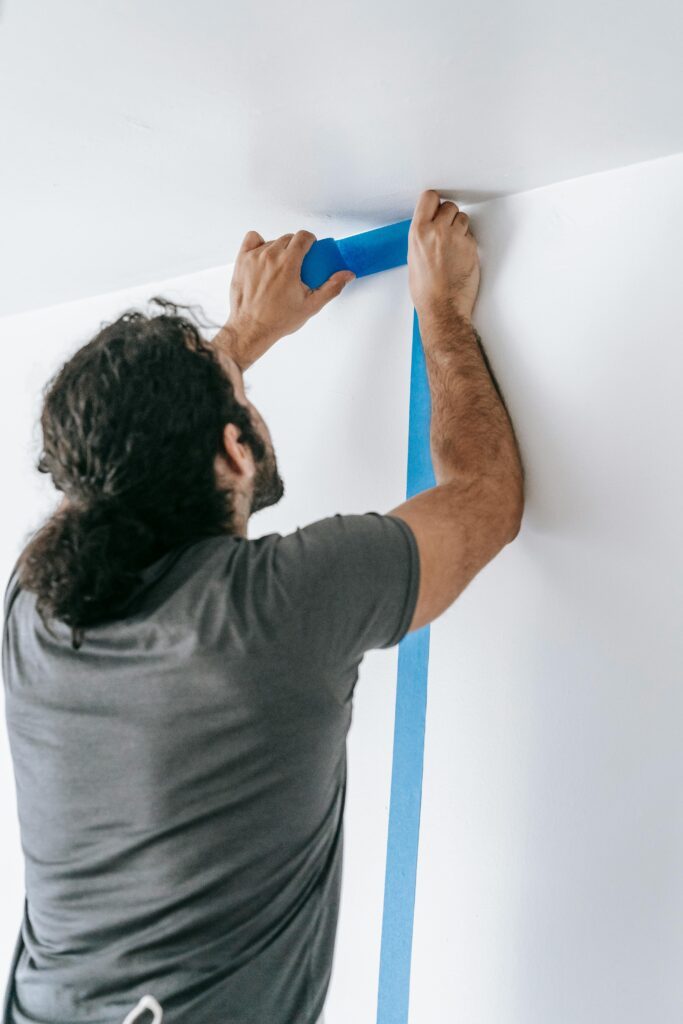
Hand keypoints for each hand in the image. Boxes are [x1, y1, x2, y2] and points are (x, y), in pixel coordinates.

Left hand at [217, 229, 354, 369]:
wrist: (251, 328)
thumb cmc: (277, 320)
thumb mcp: (311, 305)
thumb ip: (331, 287)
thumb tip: (346, 275)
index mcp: (288, 263)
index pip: (303, 236)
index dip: (310, 241)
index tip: (311, 250)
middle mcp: (270, 256)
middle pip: (288, 238)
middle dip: (296, 248)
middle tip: (297, 265)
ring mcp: (254, 256)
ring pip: (272, 241)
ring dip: (279, 249)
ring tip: (280, 268)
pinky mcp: (242, 260)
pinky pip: (252, 239)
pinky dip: (259, 244)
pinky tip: (263, 257)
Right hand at [408, 190, 479, 321]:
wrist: (442, 308)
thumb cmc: (426, 291)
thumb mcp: (413, 258)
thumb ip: (422, 236)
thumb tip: (429, 225)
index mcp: (419, 232)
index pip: (430, 197)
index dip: (435, 202)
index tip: (436, 207)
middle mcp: (437, 231)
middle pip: (449, 206)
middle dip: (448, 216)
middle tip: (445, 231)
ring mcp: (456, 238)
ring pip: (462, 218)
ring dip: (459, 227)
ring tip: (452, 245)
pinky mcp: (471, 247)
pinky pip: (470, 235)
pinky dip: (466, 242)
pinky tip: (459, 256)